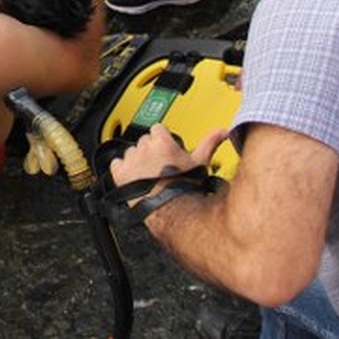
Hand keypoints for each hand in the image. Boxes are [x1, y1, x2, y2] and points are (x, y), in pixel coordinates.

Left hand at [109, 124, 225, 188]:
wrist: (171, 210)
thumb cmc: (185, 188)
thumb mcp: (200, 162)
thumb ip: (209, 142)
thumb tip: (221, 132)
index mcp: (162, 142)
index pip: (157, 128)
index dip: (162, 138)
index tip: (166, 147)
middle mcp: (144, 148)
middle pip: (144, 140)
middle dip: (151, 149)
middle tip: (160, 163)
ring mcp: (131, 161)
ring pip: (131, 152)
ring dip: (137, 159)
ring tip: (149, 172)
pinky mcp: (120, 174)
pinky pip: (116, 164)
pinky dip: (122, 169)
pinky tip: (132, 176)